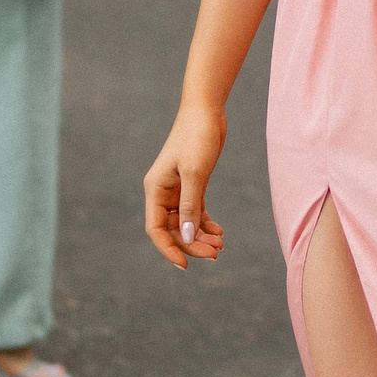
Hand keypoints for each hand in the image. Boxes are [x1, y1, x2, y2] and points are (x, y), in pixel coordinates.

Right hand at [144, 100, 229, 267]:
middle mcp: (163, 191)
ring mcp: (177, 188)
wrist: (206, 110)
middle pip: (172, 229)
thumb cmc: (197, 136)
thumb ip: (190, 206)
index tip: (185, 266)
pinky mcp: (191, 183)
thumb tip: (187, 235)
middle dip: (192, 244)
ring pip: (185, 222)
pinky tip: (219, 232)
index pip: (155, 229)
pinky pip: (195, 211)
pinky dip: (205, 223)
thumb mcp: (196, 173)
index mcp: (156, 189)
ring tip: (221, 245)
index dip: (168, 249)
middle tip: (215, 254)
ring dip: (200, 236)